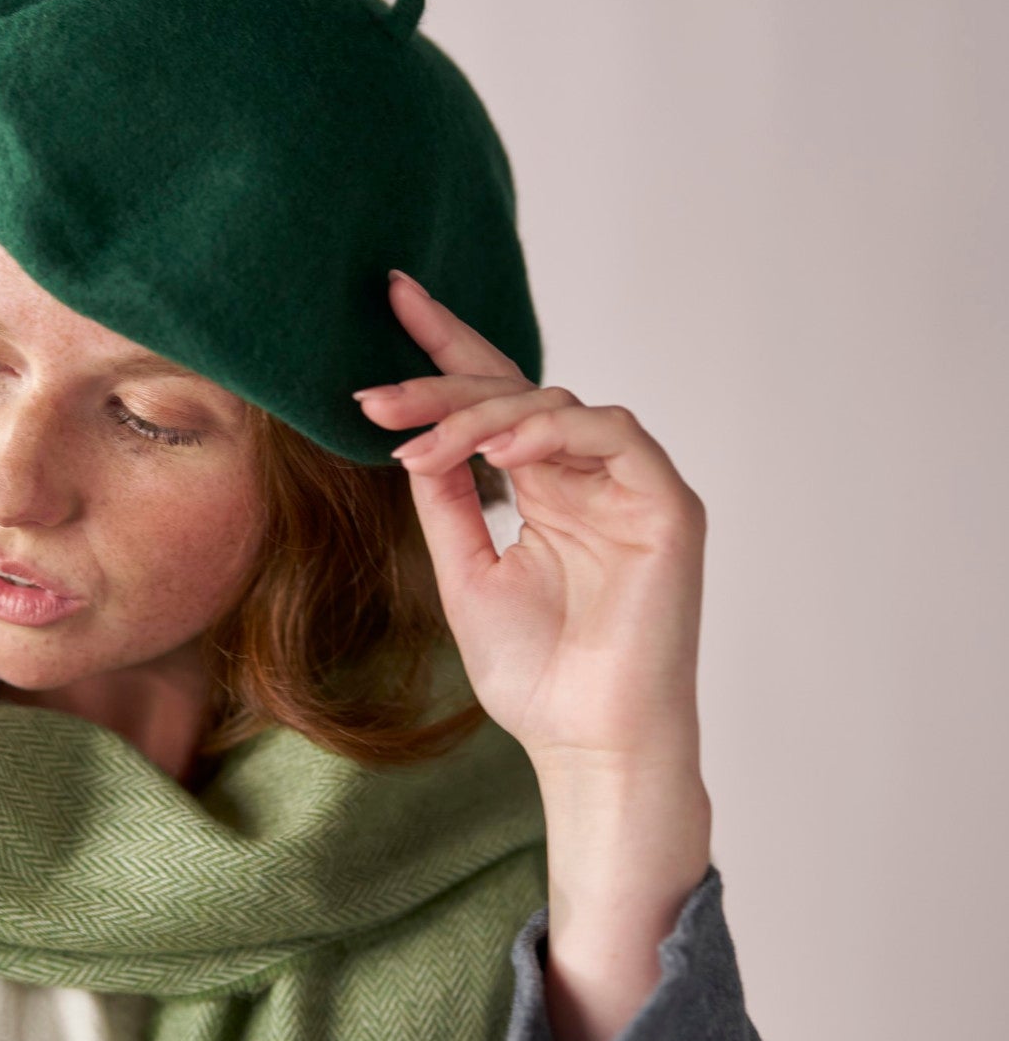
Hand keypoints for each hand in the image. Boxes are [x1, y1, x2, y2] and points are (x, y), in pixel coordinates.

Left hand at [355, 272, 707, 771]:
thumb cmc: (537, 676)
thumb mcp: (465, 574)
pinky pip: (613, 432)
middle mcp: (589, 477)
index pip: (494, 402)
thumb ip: (446, 503)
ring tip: (417, 445)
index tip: (391, 297)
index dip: (445, 349)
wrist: (587, 743)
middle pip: (515, 392)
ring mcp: (631, 487)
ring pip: (554, 405)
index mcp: (546, 490)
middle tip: (374, 393)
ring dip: (478, 416)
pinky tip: (495, 453)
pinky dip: (551, 432)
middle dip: (440, 380)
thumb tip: (411, 439)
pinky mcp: (667, 504)